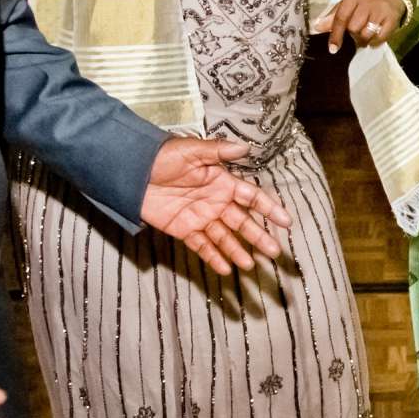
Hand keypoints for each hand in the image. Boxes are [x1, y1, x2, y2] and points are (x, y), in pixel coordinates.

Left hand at [142, 137, 292, 273]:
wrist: (132, 170)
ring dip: (237, 251)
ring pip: (224, 237)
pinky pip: (202, 246)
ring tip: (250, 265)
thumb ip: (218, 151)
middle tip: (274, 251)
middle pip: (242, 222)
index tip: (286, 221)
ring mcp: (201, 217)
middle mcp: (216, 202)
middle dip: (258, 236)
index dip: (269, 208)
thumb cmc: (163, 155)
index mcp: (222, 182)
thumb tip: (245, 148)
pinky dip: (213, 257)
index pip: (251, 197)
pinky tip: (225, 269)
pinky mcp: (184, 229)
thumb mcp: (192, 150)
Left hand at [316, 0, 407, 51]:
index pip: (341, 17)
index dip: (336, 34)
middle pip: (353, 27)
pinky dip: (375, 41)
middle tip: (356, 33)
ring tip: (365, 34)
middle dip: (353, 35)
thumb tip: (317, 27)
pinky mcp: (392, 19)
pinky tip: (375, 35)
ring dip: (364, 39)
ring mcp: (381, 9)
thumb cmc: (363, 5)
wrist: (389, 0)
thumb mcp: (347, 6)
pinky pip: (379, 38)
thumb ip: (332, 17)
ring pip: (366, 34)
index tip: (333, 49)